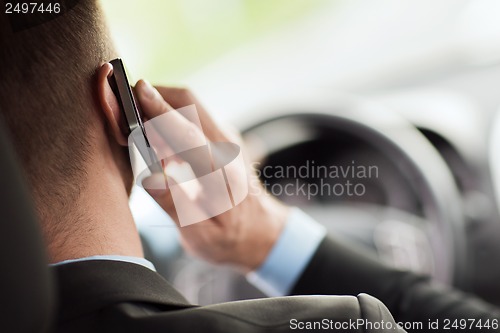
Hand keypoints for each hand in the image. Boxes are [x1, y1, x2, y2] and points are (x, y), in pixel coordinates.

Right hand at [135, 80, 289, 271]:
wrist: (261, 232)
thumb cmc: (230, 238)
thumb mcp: (200, 236)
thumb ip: (175, 206)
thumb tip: (150, 178)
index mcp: (222, 175)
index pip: (188, 135)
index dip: (161, 111)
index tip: (137, 91)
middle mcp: (227, 149)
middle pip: (190, 103)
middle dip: (155, 96)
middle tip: (126, 108)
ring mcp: (227, 139)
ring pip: (190, 106)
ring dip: (161, 106)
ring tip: (137, 128)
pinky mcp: (223, 139)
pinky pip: (193, 117)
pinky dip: (170, 117)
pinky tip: (157, 142)